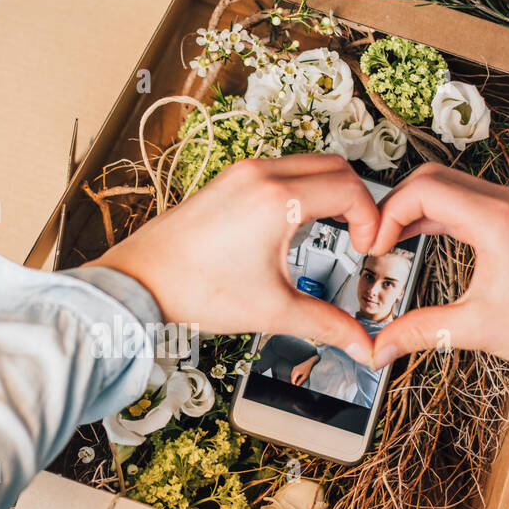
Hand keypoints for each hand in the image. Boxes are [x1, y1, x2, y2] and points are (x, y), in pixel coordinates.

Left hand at [87, 155, 380, 363]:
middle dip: (357, 201)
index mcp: (276, 199)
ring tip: (332, 232)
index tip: (367, 248)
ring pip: (306, 165)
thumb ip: (324, 325)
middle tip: (358, 237)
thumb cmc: (192, 290)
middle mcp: (259, 176)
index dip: (371, 219)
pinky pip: (279, 171)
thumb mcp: (271, 310)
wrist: (137, 284)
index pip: (349, 190)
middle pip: (334, 167)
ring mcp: (240, 174)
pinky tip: (294, 228)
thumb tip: (358, 343)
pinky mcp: (226, 182)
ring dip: (328, 192)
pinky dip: (300, 190)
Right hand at [291, 355, 317, 385]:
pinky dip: (294, 376)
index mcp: (296, 372)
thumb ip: (300, 381)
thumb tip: (297, 384)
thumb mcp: (305, 376)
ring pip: (292, 375)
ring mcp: (294, 368)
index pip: (292, 379)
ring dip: (293, 379)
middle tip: (296, 384)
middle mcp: (294, 369)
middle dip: (293, 381)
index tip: (295, 385)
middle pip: (291, 377)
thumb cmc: (308, 368)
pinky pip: (293, 373)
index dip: (293, 383)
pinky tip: (296, 377)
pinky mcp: (295, 367)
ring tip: (296, 382)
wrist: (309, 362)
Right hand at [365, 164, 508, 411]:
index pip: (423, 191)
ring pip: (446, 185)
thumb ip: (419, 332)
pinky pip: (463, 200)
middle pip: (431, 178)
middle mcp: (505, 203)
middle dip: (394, 206)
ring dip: (413, 207)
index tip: (374, 247)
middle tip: (375, 240)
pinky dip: (435, 214)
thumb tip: (379, 347)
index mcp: (496, 220)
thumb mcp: (475, 329)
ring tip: (391, 241)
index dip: (388, 215)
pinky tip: (418, 238)